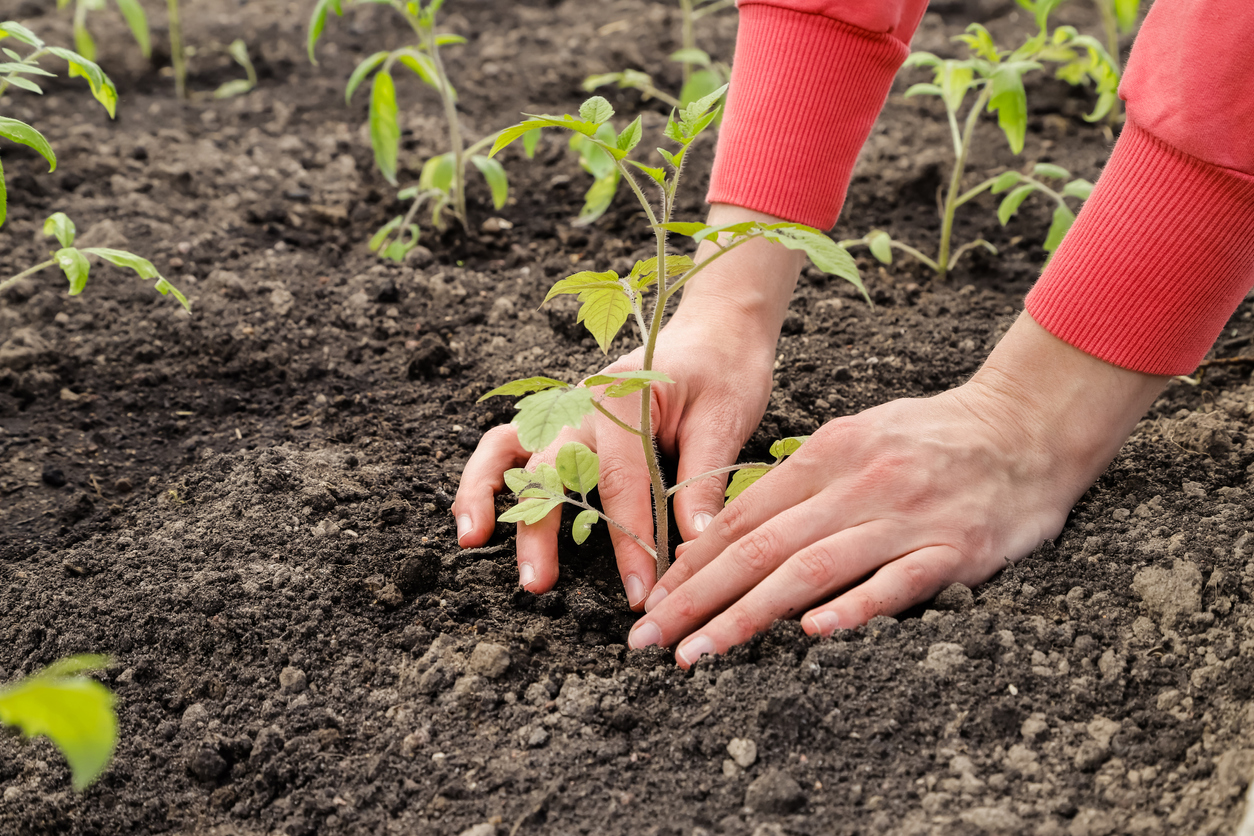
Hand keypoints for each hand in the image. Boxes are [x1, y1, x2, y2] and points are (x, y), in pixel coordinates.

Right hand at [451, 205, 804, 608]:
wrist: (717, 329)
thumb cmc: (724, 371)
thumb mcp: (725, 421)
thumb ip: (701, 484)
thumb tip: (693, 548)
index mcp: (623, 398)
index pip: (620, 482)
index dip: (629, 542)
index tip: (640, 591)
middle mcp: (581, 402)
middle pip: (549, 468)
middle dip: (540, 529)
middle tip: (538, 584)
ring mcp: (563, 411)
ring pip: (507, 450)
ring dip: (486, 494)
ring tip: (473, 539)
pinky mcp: (559, 423)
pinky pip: (507, 446)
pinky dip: (486, 478)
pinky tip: (477, 517)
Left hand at [628, 313, 1169, 666]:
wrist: (1028, 424)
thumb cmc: (932, 437)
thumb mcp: (856, 437)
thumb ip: (801, 481)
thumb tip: (738, 524)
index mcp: (826, 454)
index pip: (741, 517)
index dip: (690, 563)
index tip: (651, 602)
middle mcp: (855, 485)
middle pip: (759, 548)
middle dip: (694, 599)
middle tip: (647, 641)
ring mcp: (903, 519)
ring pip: (810, 570)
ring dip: (745, 616)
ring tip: (697, 653)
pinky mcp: (952, 551)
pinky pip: (895, 582)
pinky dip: (852, 608)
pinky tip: (811, 635)